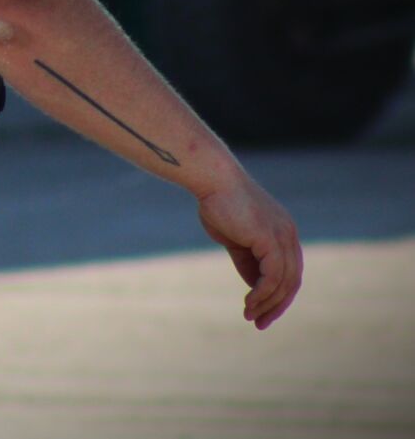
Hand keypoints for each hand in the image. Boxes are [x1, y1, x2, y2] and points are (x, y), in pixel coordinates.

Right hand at [197, 174, 302, 328]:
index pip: (289, 271)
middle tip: (260, 323)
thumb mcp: (235, 239)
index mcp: (283, 233)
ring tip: (250, 315)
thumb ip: (247, 261)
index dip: (277, 294)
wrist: (212, 179)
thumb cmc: (218, 203)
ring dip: (267, 303)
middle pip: (292, 280)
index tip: (261, 311)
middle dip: (277, 305)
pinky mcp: (271, 240)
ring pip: (283, 282)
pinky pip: (273, 276)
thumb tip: (255, 288)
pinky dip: (263, 293)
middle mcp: (289, 235)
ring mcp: (283, 237)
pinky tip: (249, 302)